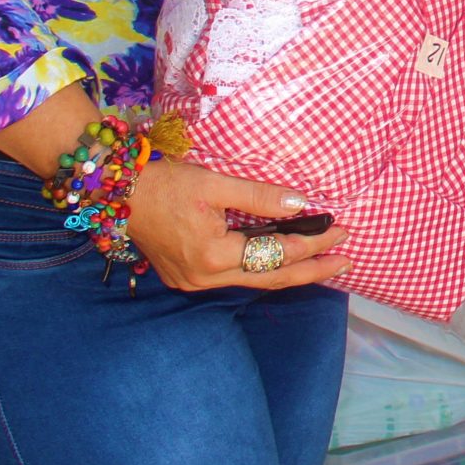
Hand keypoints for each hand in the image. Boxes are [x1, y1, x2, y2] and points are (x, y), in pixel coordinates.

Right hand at [127, 159, 350, 292]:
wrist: (116, 192)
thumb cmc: (164, 183)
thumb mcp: (215, 183)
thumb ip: (260, 197)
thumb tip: (303, 204)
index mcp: (213, 257)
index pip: (278, 254)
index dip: (314, 244)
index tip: (343, 232)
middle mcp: (204, 278)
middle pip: (271, 278)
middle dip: (313, 271)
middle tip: (347, 261)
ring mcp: (193, 281)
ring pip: (254, 281)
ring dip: (290, 271)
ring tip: (324, 264)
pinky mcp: (186, 276)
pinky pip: (236, 278)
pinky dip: (264, 269)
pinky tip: (282, 261)